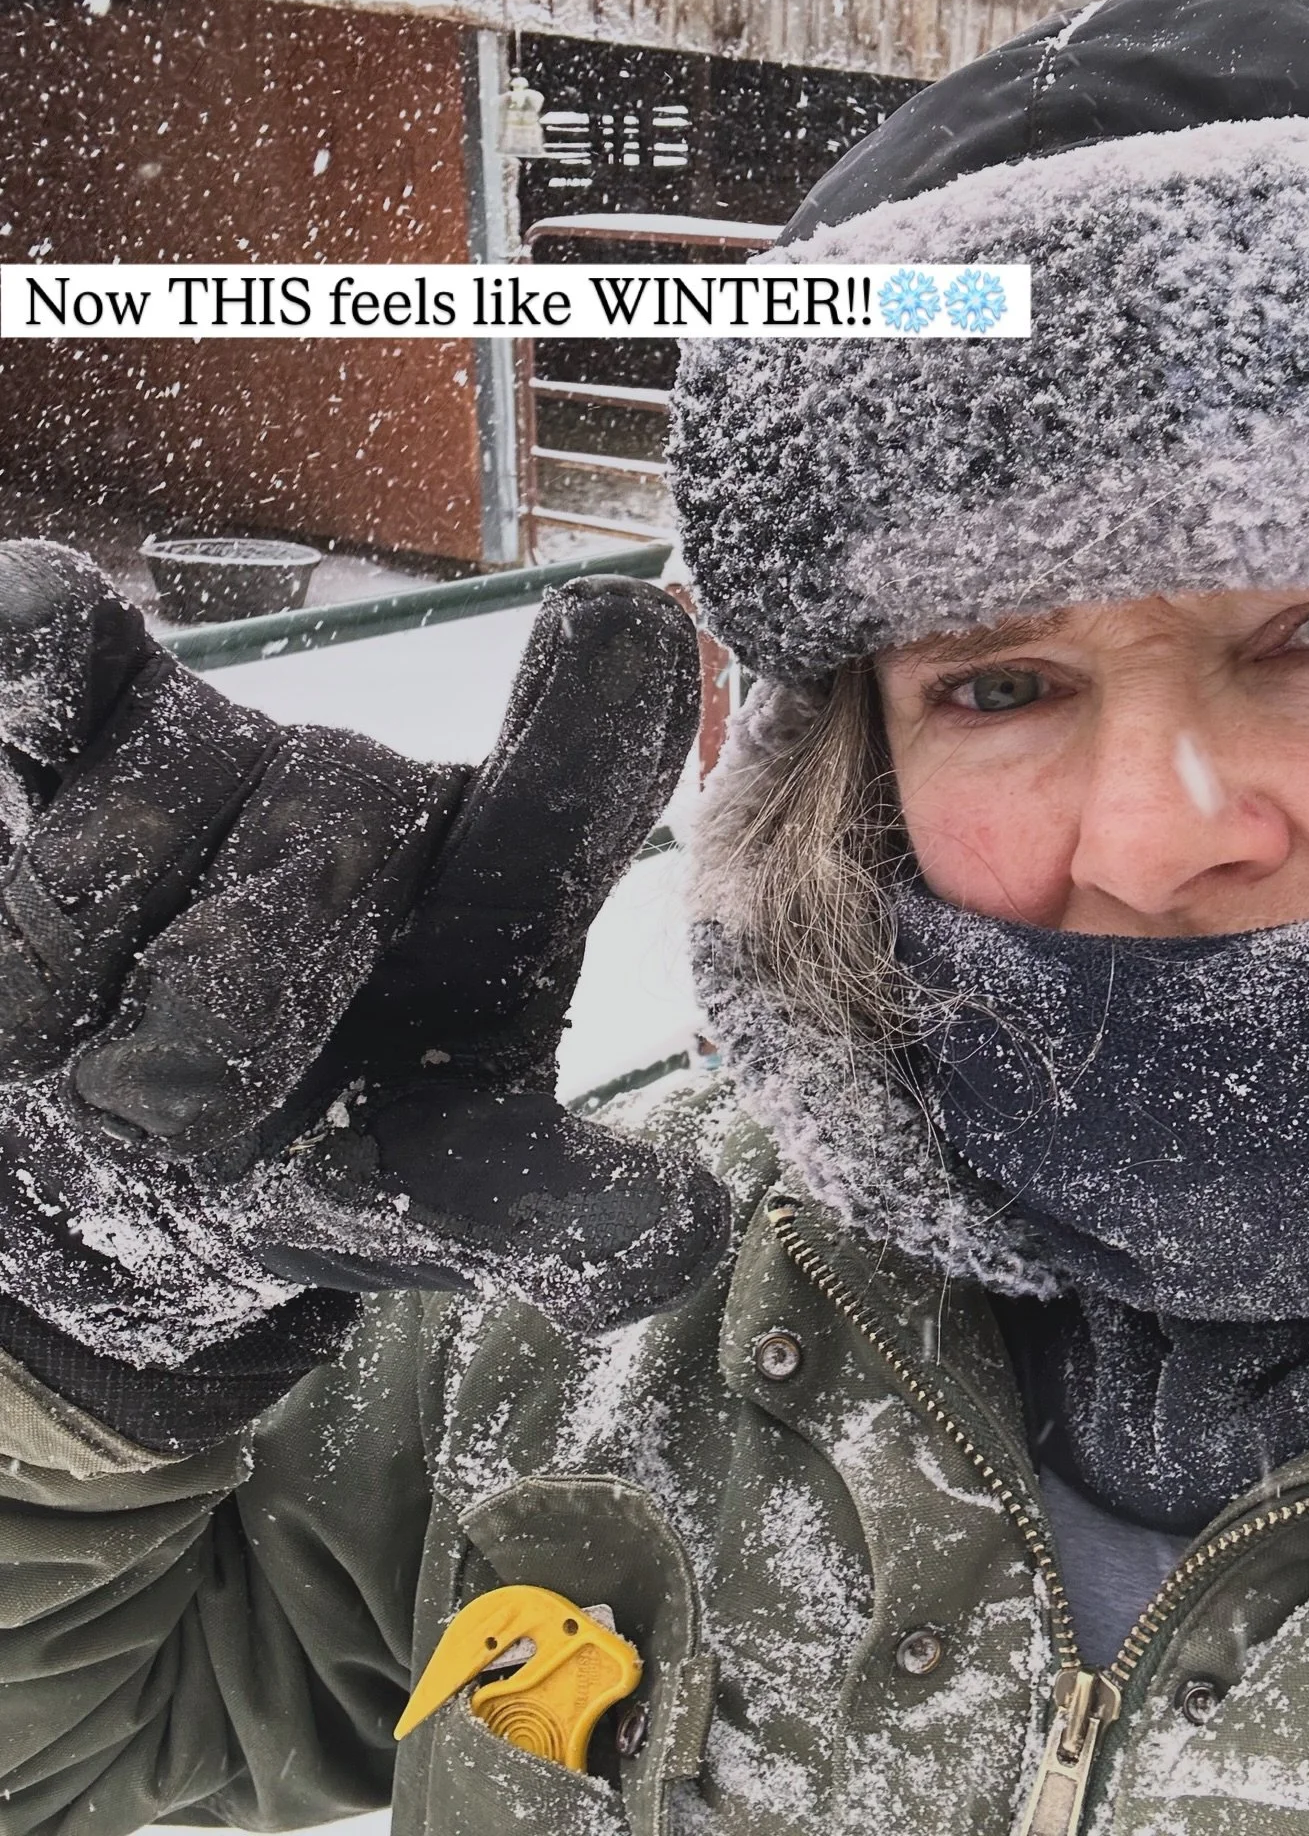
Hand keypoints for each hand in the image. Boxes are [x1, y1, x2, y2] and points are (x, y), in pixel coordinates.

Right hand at [0, 541, 726, 1365]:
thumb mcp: (441, 1198)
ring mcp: (219, 760)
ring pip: (155, 797)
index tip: (626, 626)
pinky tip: (35, 639)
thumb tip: (690, 1236)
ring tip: (48, 1067)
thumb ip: (557, 1218)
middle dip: (238, 976)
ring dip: (74, 946)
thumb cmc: (324, 1155)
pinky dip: (39, 654)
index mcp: (488, 903)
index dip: (591, 728)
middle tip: (173, 1117)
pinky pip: (61, 671)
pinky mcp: (81, 740)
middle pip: (325, 837)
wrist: (122, 1151)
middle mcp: (364, 805)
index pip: (562, 814)